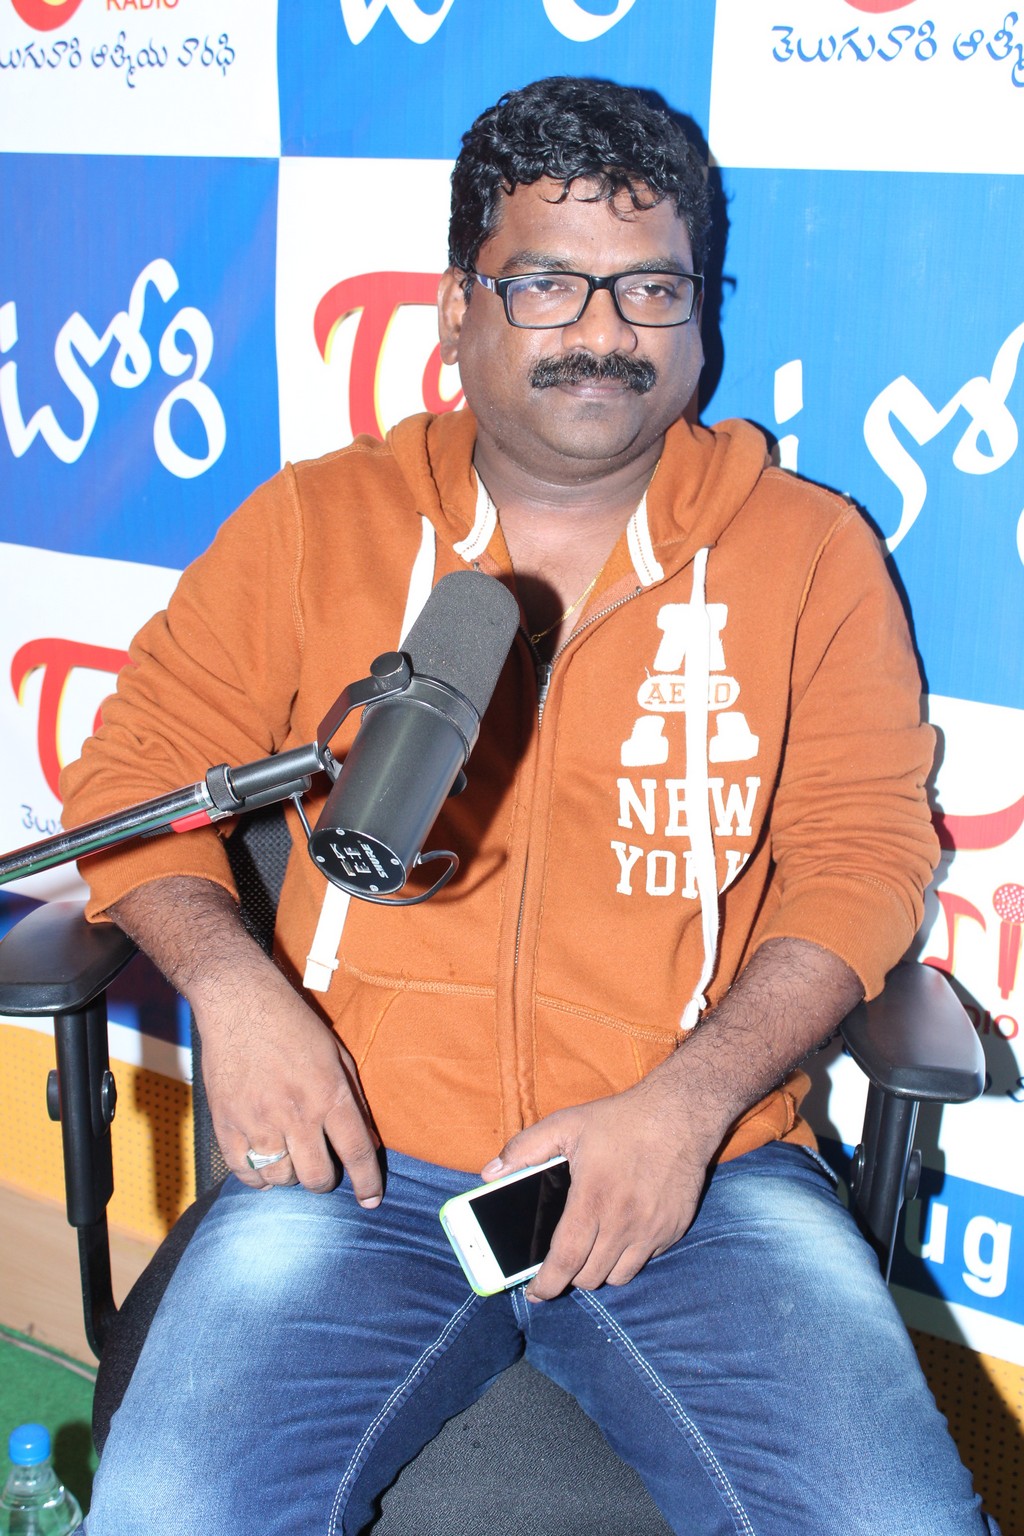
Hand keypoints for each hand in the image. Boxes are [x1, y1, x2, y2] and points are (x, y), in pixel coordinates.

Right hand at [193, 963, 381, 1202]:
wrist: (238, 1003)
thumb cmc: (293, 1024)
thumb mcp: (337, 1055)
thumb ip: (354, 1100)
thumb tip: (370, 1141)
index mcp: (328, 1094)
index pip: (356, 1152)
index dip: (368, 1182)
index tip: (372, 1200)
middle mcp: (295, 1113)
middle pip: (317, 1176)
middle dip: (326, 1182)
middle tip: (324, 1171)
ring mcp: (257, 1121)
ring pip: (282, 1178)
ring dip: (292, 1176)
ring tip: (292, 1158)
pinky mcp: (226, 1124)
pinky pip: (244, 1173)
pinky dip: (258, 1178)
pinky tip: (265, 1166)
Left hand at [481, 1075, 717, 1298]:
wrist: (680, 1115)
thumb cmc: (619, 1120)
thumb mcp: (566, 1124)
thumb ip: (524, 1149)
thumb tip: (490, 1174)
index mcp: (592, 1199)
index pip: (565, 1260)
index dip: (546, 1284)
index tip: (535, 1293)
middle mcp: (624, 1221)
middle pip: (590, 1277)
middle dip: (571, 1275)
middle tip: (563, 1261)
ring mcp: (651, 1230)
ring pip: (618, 1276)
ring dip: (599, 1270)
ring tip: (591, 1250)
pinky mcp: (672, 1231)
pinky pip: (645, 1261)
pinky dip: (628, 1257)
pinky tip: (621, 1234)